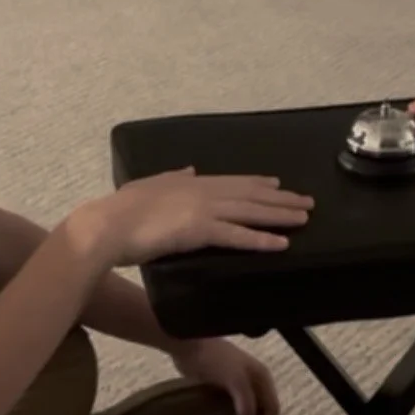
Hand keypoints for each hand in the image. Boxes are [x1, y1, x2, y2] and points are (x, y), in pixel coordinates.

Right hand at [76, 169, 312, 269]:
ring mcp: (203, 209)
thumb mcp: (148, 185)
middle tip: (307, 202)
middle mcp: (202, 191)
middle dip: (281, 198)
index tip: (279, 184)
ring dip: (280, 215)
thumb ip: (172, 177)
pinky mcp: (200, 230)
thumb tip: (190, 170)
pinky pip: (238, 236)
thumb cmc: (121, 211)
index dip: (259, 183)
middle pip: (250, 194)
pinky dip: (261, 239)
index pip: (233, 181)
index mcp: (190, 182)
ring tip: (304, 218)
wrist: (107, 225)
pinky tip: (281, 244)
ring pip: (250, 211)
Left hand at [171, 338, 280, 414]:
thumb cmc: (215, 359)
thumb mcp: (235, 380)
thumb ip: (246, 405)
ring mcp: (238, 384)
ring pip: (248, 411)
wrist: (187, 344)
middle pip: (263, 411)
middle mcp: (254, 381)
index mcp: (262, 377)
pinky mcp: (222, 388)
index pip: (272, 409)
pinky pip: (232, 409)